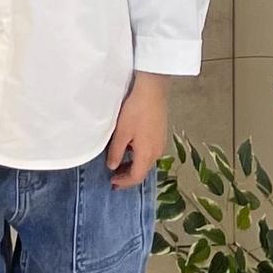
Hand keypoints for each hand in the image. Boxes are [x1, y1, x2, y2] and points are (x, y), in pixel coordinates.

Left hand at [106, 73, 169, 188]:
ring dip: (134, 166)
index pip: (136, 176)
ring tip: (120, 164)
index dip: (124, 183)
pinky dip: (139, 156)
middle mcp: (157, 151)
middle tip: (114, 177)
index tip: (112, 183)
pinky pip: (150, 152)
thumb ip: (116, 152)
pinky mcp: (161, 134)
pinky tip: (130, 149)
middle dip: (128, 176)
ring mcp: (161, 142)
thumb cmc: (135, 110)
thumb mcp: (121, 133)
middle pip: (143, 171)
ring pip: (147, 162)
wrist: (152, 90)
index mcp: (147, 153)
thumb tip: (112, 167)